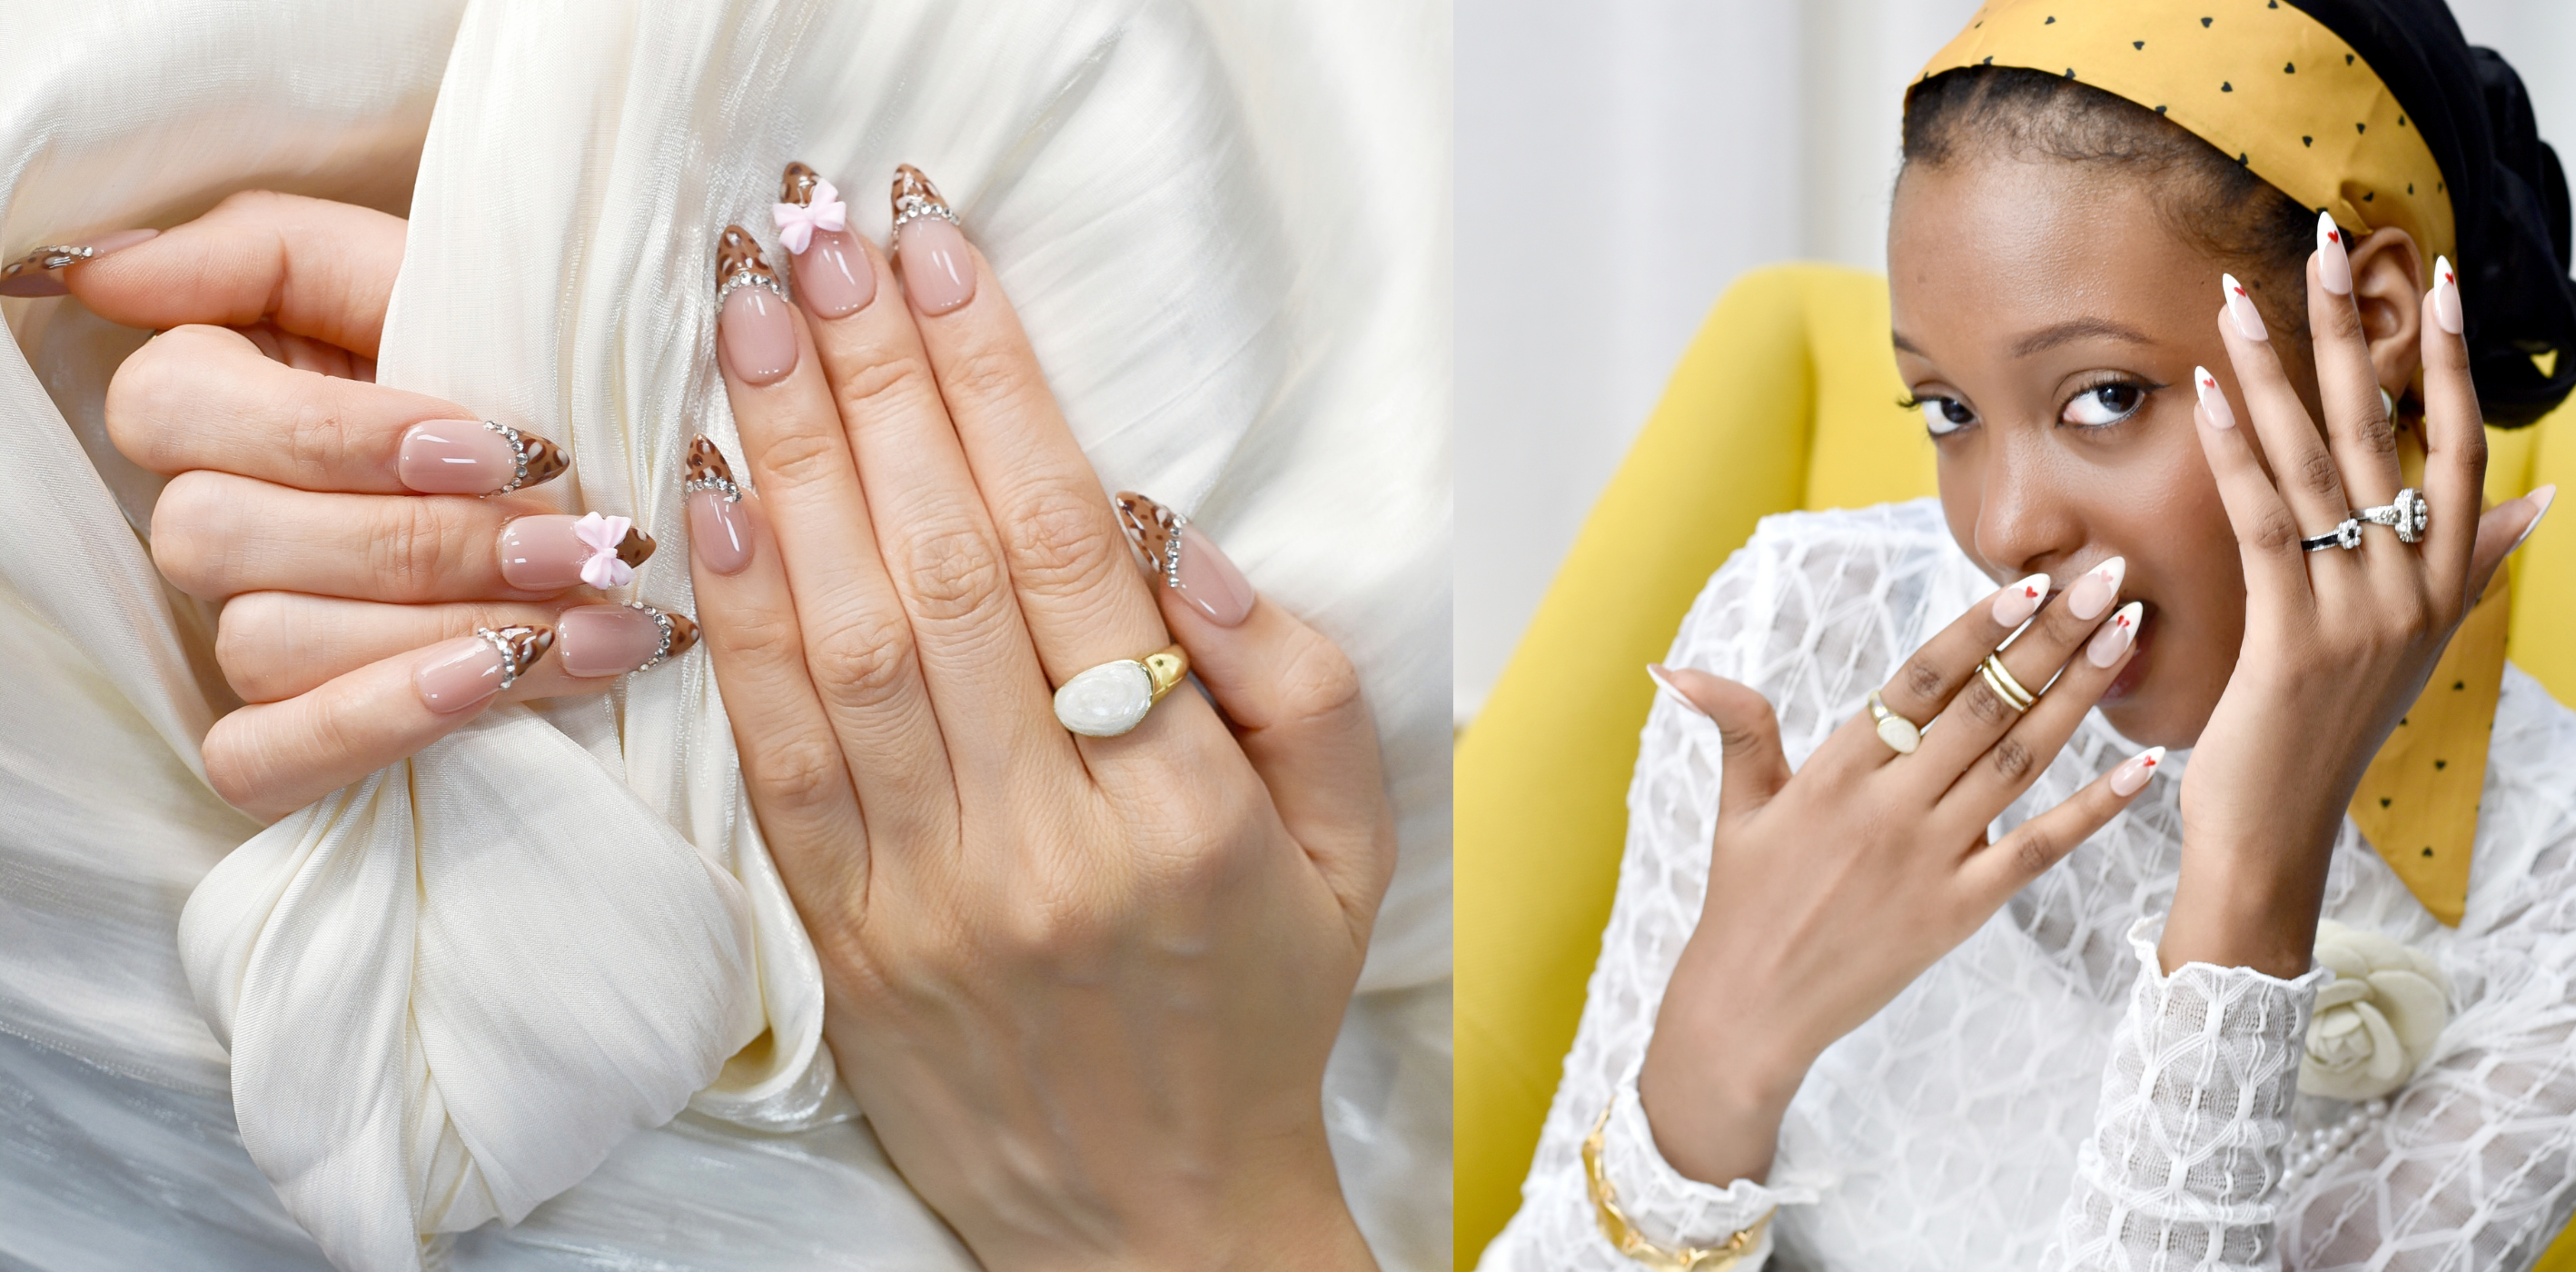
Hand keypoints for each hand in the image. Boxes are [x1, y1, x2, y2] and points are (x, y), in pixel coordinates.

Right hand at [65, 192, 684, 819]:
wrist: (632, 496)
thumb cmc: (519, 370)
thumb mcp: (424, 277)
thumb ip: (270, 249)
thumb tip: (101, 267)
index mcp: (211, 394)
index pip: (178, 407)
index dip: (339, 433)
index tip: (510, 447)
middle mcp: (205, 520)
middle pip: (220, 536)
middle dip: (424, 541)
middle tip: (578, 543)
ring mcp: (234, 638)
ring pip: (262, 643)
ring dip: (444, 628)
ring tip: (594, 614)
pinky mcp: (276, 747)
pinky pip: (259, 758)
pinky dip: (376, 722)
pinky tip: (496, 684)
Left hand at [685, 165, 1390, 1269]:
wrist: (1149, 1221)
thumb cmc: (1255, 1010)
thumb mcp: (1352, 852)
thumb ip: (1301, 686)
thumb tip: (1182, 543)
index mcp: (1184, 812)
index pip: (1072, 553)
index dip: (997, 388)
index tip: (942, 264)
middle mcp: (1047, 843)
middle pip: (944, 567)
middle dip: (875, 385)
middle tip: (820, 247)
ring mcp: (929, 893)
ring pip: (845, 645)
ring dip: (790, 466)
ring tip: (752, 324)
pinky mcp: (845, 935)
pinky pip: (778, 758)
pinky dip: (741, 624)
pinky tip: (715, 504)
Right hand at [1639, 560, 2164, 1185]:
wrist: (1752, 1009)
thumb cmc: (1745, 900)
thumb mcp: (1738, 805)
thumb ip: (1735, 725)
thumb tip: (1673, 666)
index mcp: (1836, 768)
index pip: (1920, 680)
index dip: (1977, 627)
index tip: (2029, 581)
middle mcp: (1888, 805)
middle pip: (1987, 706)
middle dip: (2052, 638)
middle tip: (2109, 580)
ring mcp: (1928, 858)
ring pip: (2020, 762)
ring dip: (2080, 696)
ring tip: (2128, 638)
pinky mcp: (1959, 910)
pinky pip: (2039, 849)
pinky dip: (2094, 807)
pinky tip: (2140, 762)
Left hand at [2166, 230, 2548, 977]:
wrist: (2277, 837)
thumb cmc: (2329, 734)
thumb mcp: (2415, 648)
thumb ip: (2475, 567)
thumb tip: (2543, 502)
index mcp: (2447, 585)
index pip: (2462, 448)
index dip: (2450, 361)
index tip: (2437, 279)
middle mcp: (2416, 592)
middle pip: (2386, 434)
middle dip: (2352, 333)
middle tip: (2326, 243)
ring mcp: (2361, 616)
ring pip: (2317, 466)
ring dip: (2273, 373)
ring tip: (2234, 297)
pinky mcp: (2294, 640)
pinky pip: (2267, 523)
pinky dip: (2237, 451)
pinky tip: (2210, 393)